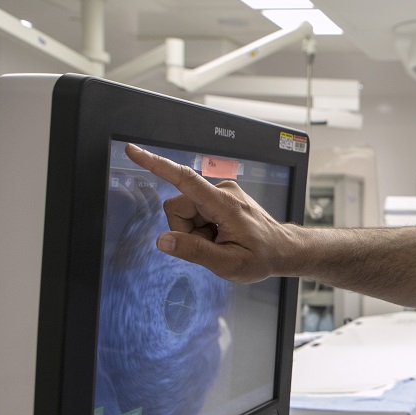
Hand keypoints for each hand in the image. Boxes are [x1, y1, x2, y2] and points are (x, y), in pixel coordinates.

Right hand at [123, 143, 292, 282]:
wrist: (282, 249)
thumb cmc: (261, 257)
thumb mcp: (229, 264)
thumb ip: (194, 252)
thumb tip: (163, 241)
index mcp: (224, 203)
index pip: (184, 179)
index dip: (156, 165)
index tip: (133, 150)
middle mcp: (222, 191)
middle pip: (177, 207)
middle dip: (186, 231)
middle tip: (212, 245)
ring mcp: (222, 193)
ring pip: (185, 212)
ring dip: (196, 232)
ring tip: (219, 241)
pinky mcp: (220, 197)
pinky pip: (196, 213)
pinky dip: (203, 229)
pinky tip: (221, 236)